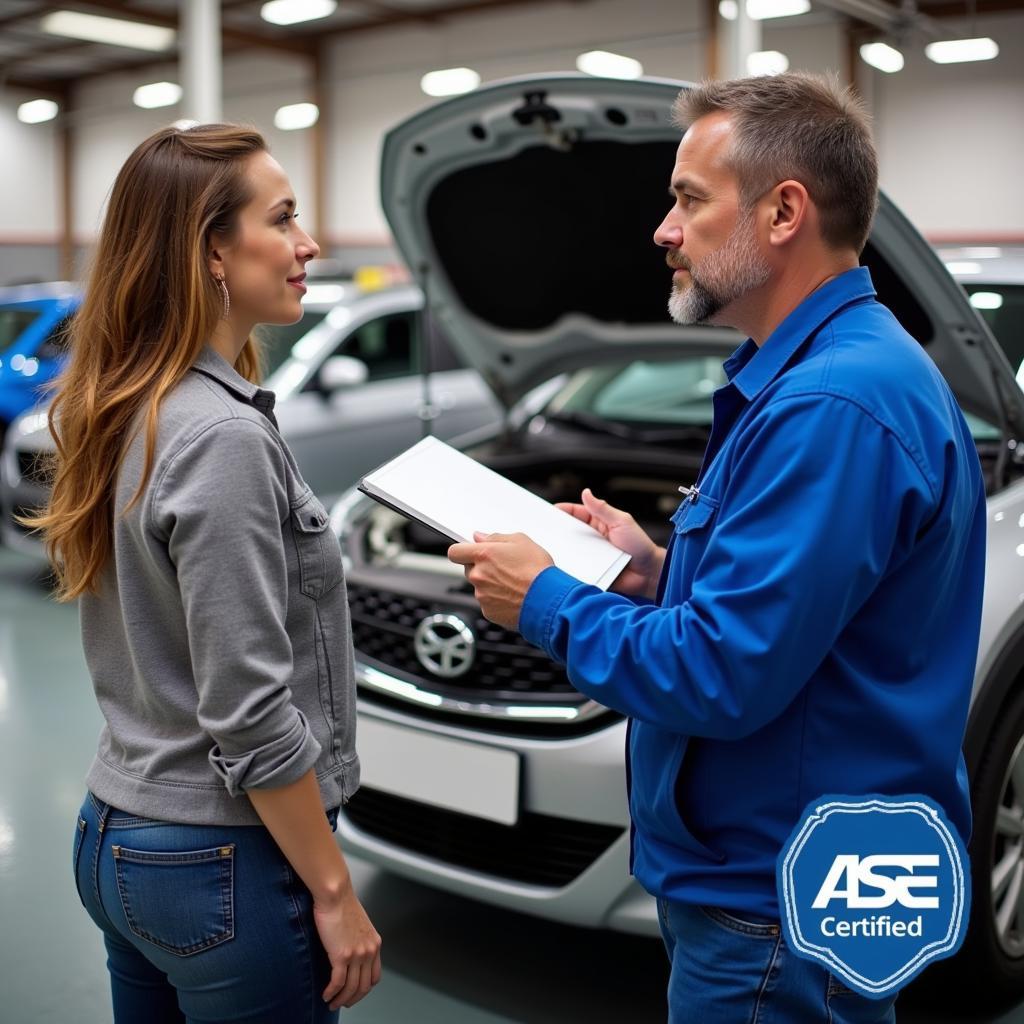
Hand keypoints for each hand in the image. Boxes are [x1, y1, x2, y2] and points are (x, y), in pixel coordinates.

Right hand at [313, 884, 381, 1009]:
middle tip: (342, 1003)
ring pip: (351, 988)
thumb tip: (349, 950)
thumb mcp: (358, 924)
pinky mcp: (342, 955)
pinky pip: (337, 982)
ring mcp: (356, 954)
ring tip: (332, 1003)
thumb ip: (358, 939)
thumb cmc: (342, 904)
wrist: (335, 893)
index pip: (375, 975)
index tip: (355, 993)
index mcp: (374, 943)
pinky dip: (332, 992)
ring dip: (341, 1000)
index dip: (364, 989)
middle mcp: (369, 950)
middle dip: (353, 999)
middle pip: (364, 986)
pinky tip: (326, 994)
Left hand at [447, 532, 554, 628]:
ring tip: (513, 583)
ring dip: (491, 584)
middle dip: (481, 567)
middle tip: (502, 567)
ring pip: (480, 587)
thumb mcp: (522, 541)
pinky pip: (488, 602)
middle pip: (469, 569)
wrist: (548, 601)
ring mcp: (482, 595)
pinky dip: (497, 599)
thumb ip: (496, 537)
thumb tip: (481, 538)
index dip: (462, 551)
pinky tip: (514, 596)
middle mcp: (478, 576)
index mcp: (483, 555)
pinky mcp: (488, 612)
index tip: (469, 551)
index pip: (455, 552)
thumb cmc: (538, 571)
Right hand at [555, 488, 664, 598]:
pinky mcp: (590, 571)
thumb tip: (586, 492)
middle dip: (556, 530)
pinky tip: (559, 565)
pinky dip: (567, 566)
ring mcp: (590, 555)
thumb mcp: (622, 522)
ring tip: (547, 547)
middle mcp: (592, 538)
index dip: (562, 511)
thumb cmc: (640, 546)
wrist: (649, 575)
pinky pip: (575, 568)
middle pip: (569, 532)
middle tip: (542, 529)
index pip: (576, 513)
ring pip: (569, 550)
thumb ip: (603, 509)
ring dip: (560, 549)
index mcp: (599, 523)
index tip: (548, 511)